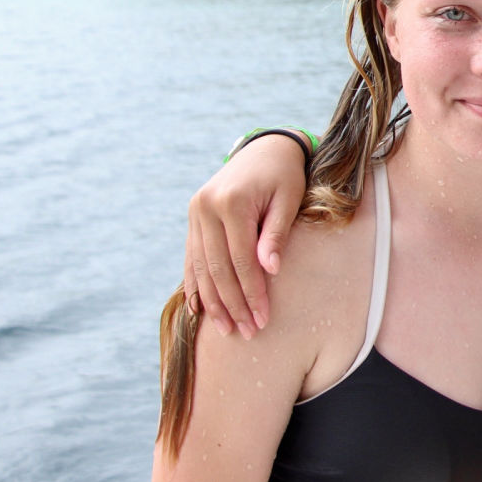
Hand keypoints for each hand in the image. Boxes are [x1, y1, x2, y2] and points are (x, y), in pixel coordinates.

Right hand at [183, 134, 307, 336]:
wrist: (265, 149)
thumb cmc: (285, 176)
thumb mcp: (289, 199)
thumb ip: (277, 233)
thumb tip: (270, 270)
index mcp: (231, 202)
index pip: (241, 260)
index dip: (252, 292)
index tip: (263, 318)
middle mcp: (206, 208)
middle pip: (217, 268)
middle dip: (233, 304)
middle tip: (247, 332)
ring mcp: (195, 213)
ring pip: (200, 267)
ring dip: (213, 301)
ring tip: (227, 329)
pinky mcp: (193, 218)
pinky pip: (191, 257)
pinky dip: (195, 284)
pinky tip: (200, 309)